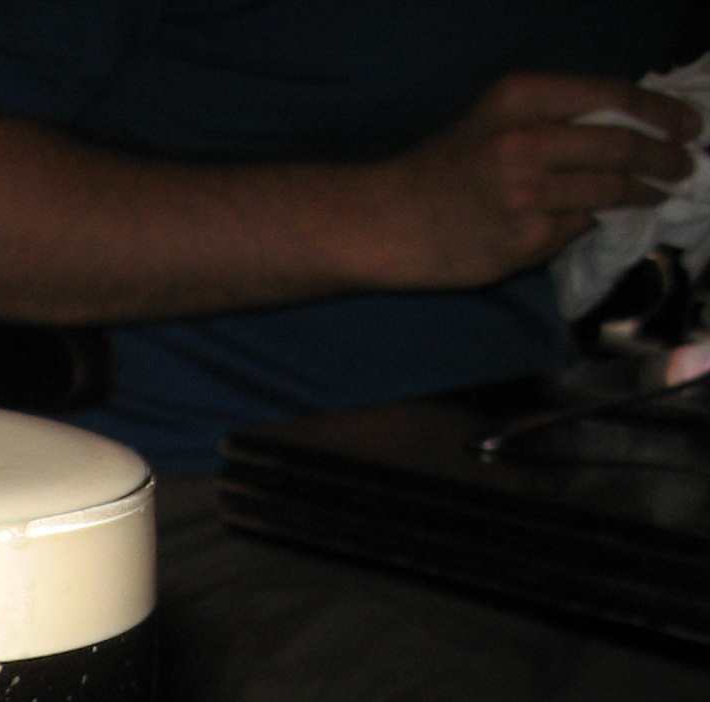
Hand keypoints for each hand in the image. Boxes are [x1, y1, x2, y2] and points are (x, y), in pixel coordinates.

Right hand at [355, 73, 701, 287]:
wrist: (384, 222)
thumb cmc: (439, 168)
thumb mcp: (494, 118)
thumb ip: (554, 117)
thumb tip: (626, 132)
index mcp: (520, 98)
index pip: (614, 97)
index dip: (661, 112)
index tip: (688, 125)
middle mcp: (526, 141)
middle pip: (622, 146)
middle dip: (665, 158)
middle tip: (683, 166)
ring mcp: (527, 194)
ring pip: (609, 191)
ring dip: (641, 193)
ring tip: (655, 194)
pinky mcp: (524, 240)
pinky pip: (576, 229)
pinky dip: (585, 224)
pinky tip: (579, 222)